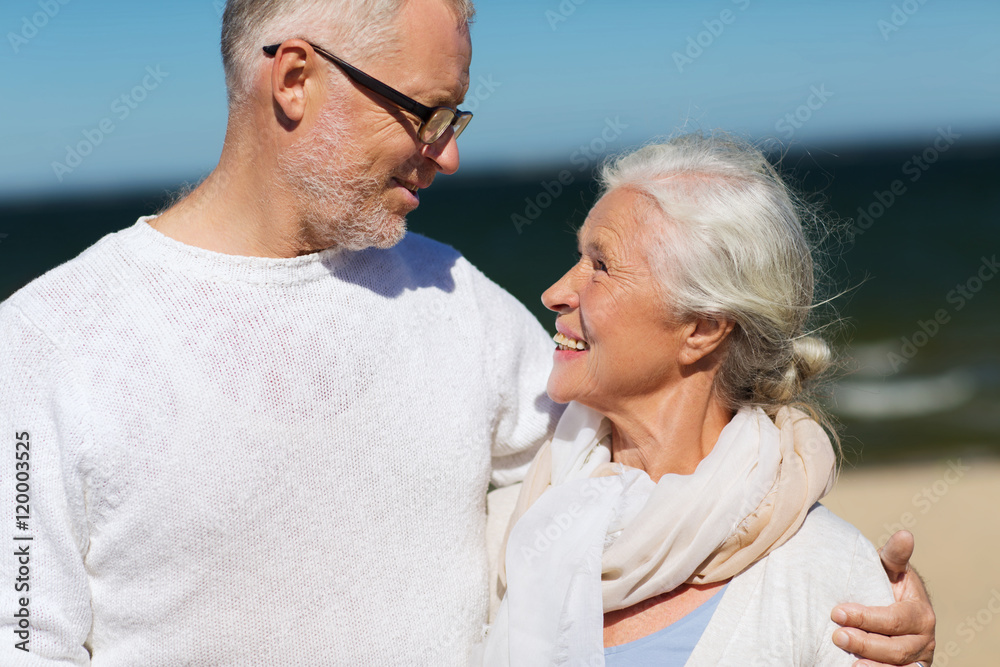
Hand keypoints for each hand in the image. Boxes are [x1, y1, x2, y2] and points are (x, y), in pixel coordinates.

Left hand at [831, 530, 935, 665]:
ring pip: (896, 665)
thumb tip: (905, 535)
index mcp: (920, 613)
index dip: (866, 617)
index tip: (837, 612)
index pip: (893, 619)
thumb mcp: (891, 568)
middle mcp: (923, 639)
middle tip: (837, 636)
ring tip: (847, 661)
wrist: (892, 606)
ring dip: (871, 664)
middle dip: (864, 642)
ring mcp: (917, 657)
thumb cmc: (887, 583)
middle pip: (895, 647)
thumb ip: (894, 556)